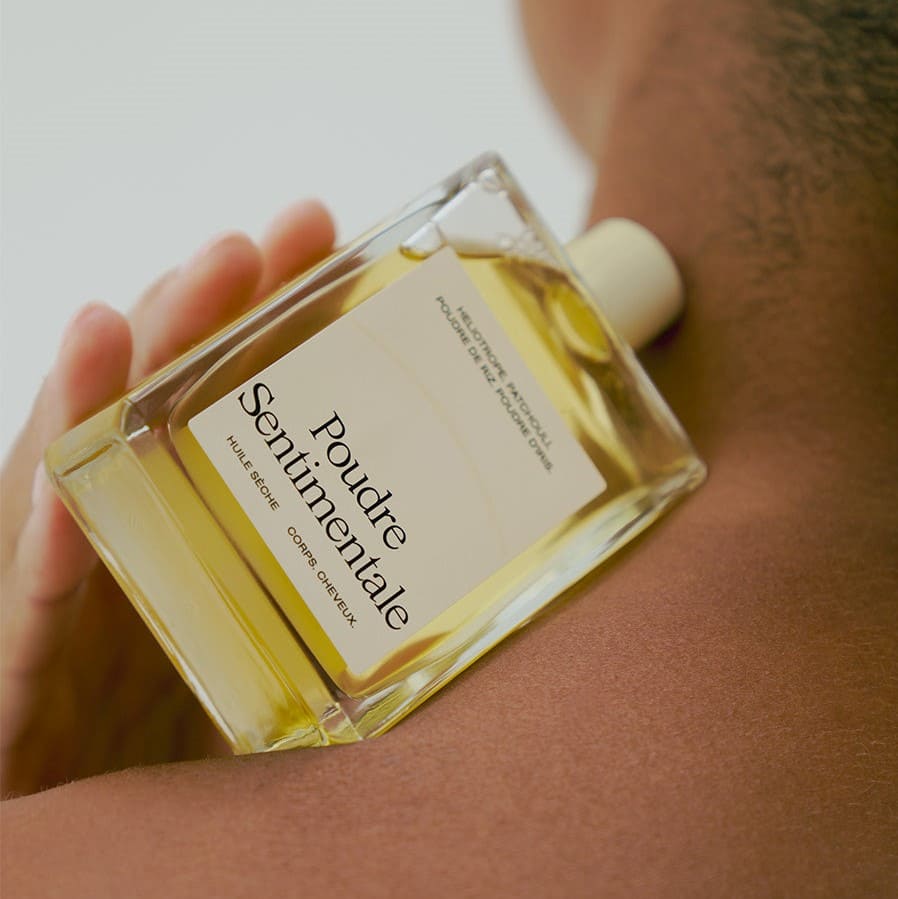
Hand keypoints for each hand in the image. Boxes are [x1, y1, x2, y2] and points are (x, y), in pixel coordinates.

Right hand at [0, 201, 334, 797]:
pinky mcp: (24, 672)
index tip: (317, 240)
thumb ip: (348, 594)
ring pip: (72, 477)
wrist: (125, 853)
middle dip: (189, 321)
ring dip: (91, 397)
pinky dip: (45, 553)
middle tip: (247, 248)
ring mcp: (70, 598)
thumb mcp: (298, 651)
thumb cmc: (214, 743)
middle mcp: (133, 539)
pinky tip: (64, 502)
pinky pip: (30, 610)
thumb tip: (456, 537)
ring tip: (117, 320)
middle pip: (150, 410)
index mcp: (201, 525)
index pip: (225, 398)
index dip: (262, 316)